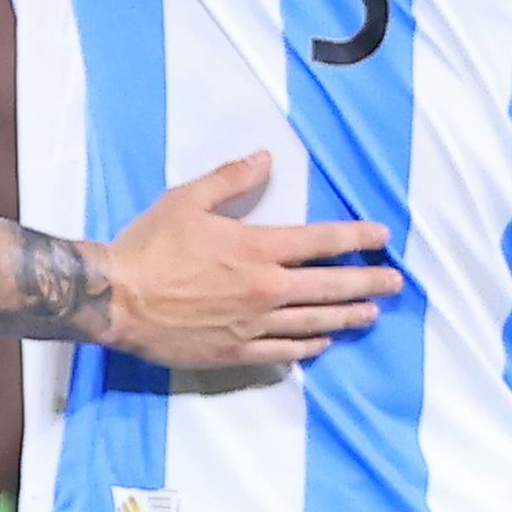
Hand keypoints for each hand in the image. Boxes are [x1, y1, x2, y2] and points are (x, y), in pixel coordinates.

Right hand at [95, 152, 397, 369]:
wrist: (115, 299)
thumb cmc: (149, 248)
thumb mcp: (188, 200)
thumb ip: (231, 179)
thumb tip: (265, 159)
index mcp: (258, 249)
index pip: (322, 242)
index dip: (357, 238)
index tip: (382, 237)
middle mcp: (265, 289)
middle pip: (331, 286)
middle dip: (368, 283)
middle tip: (395, 283)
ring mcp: (254, 324)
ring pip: (315, 322)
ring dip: (348, 316)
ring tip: (371, 313)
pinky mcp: (237, 352)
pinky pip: (285, 351)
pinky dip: (309, 346)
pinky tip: (324, 342)